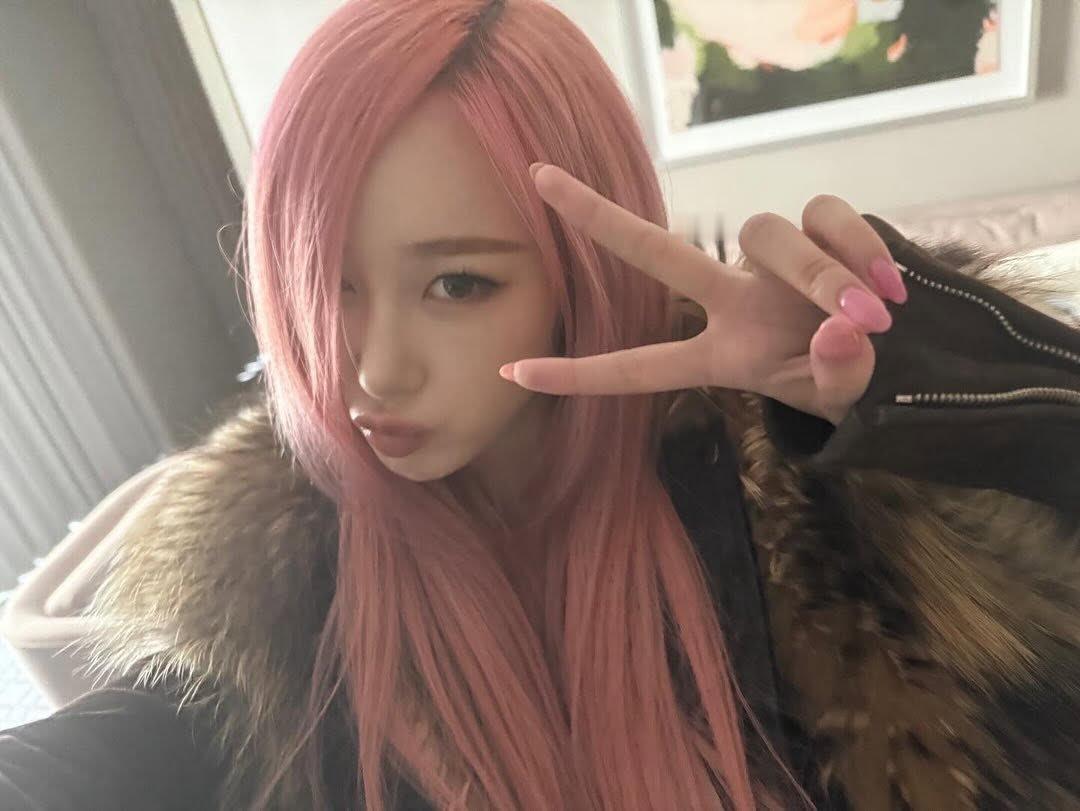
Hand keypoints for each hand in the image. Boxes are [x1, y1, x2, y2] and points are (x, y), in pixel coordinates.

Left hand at [501, 164, 907, 425]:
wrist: (890, 353)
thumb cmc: (840, 381)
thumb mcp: (837, 398)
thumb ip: (838, 376)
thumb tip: (840, 330)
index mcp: (720, 356)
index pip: (640, 366)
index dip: (580, 373)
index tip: (511, 370)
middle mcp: (731, 299)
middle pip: (658, 251)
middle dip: (599, 217)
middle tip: (538, 178)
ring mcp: (767, 261)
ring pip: (768, 232)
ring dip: (823, 273)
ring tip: (872, 316)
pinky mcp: (815, 224)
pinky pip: (826, 214)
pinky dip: (860, 247)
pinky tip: (889, 288)